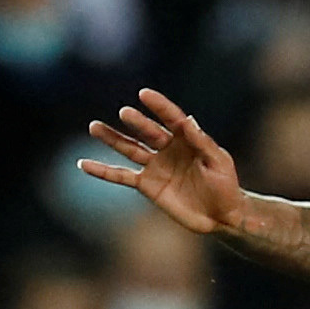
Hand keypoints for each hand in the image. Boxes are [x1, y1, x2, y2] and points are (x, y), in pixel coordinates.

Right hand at [79, 88, 244, 234]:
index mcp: (187, 138)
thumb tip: (188, 120)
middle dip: (137, 122)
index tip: (144, 94)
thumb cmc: (225, 185)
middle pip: (148, 131)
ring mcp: (155, 166)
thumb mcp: (218, 161)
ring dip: (112, 138)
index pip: (171, 118)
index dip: (159, 106)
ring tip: (93, 127)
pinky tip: (84, 164)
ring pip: (129, 149)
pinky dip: (102, 171)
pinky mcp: (147, 185)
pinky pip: (121, 176)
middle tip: (125, 113)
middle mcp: (168, 148)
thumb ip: (201, 142)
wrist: (221, 215)